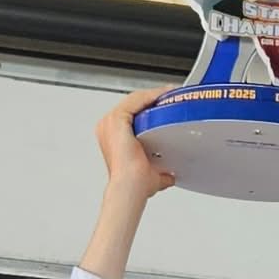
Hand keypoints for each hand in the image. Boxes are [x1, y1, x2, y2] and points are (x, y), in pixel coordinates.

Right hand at [96, 88, 175, 202]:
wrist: (131, 187)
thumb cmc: (135, 184)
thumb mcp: (150, 175)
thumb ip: (160, 172)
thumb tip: (169, 176)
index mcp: (112, 136)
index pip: (131, 114)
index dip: (148, 107)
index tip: (164, 104)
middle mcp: (108, 127)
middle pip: (132, 104)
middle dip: (152, 98)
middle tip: (170, 94)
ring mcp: (110, 122)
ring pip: (135, 100)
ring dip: (153, 94)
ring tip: (169, 92)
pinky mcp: (117, 119)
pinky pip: (136, 100)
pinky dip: (151, 95)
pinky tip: (163, 94)